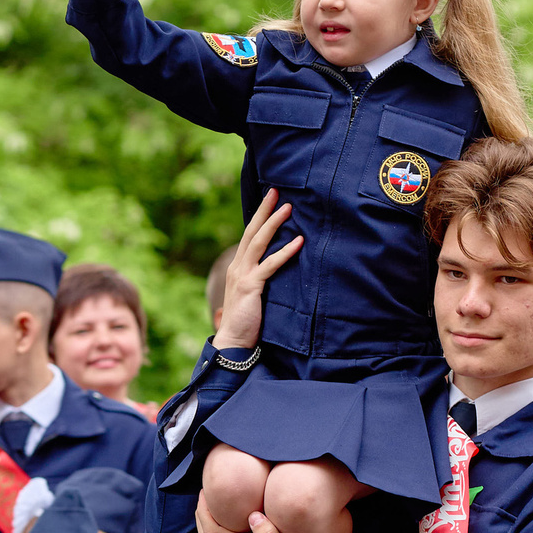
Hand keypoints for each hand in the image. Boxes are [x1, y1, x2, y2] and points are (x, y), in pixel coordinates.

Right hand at [212, 190, 303, 353]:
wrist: (233, 342)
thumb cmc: (245, 321)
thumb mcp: (251, 294)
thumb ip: (259, 279)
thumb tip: (274, 269)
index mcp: (237, 267)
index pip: (248, 236)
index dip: (259, 217)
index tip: (270, 199)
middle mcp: (237, 267)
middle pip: (251, 232)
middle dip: (264, 210)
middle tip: (276, 191)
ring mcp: (242, 276)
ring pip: (258, 243)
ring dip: (274, 223)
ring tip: (288, 208)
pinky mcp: (250, 286)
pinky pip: (270, 265)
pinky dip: (285, 252)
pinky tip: (299, 242)